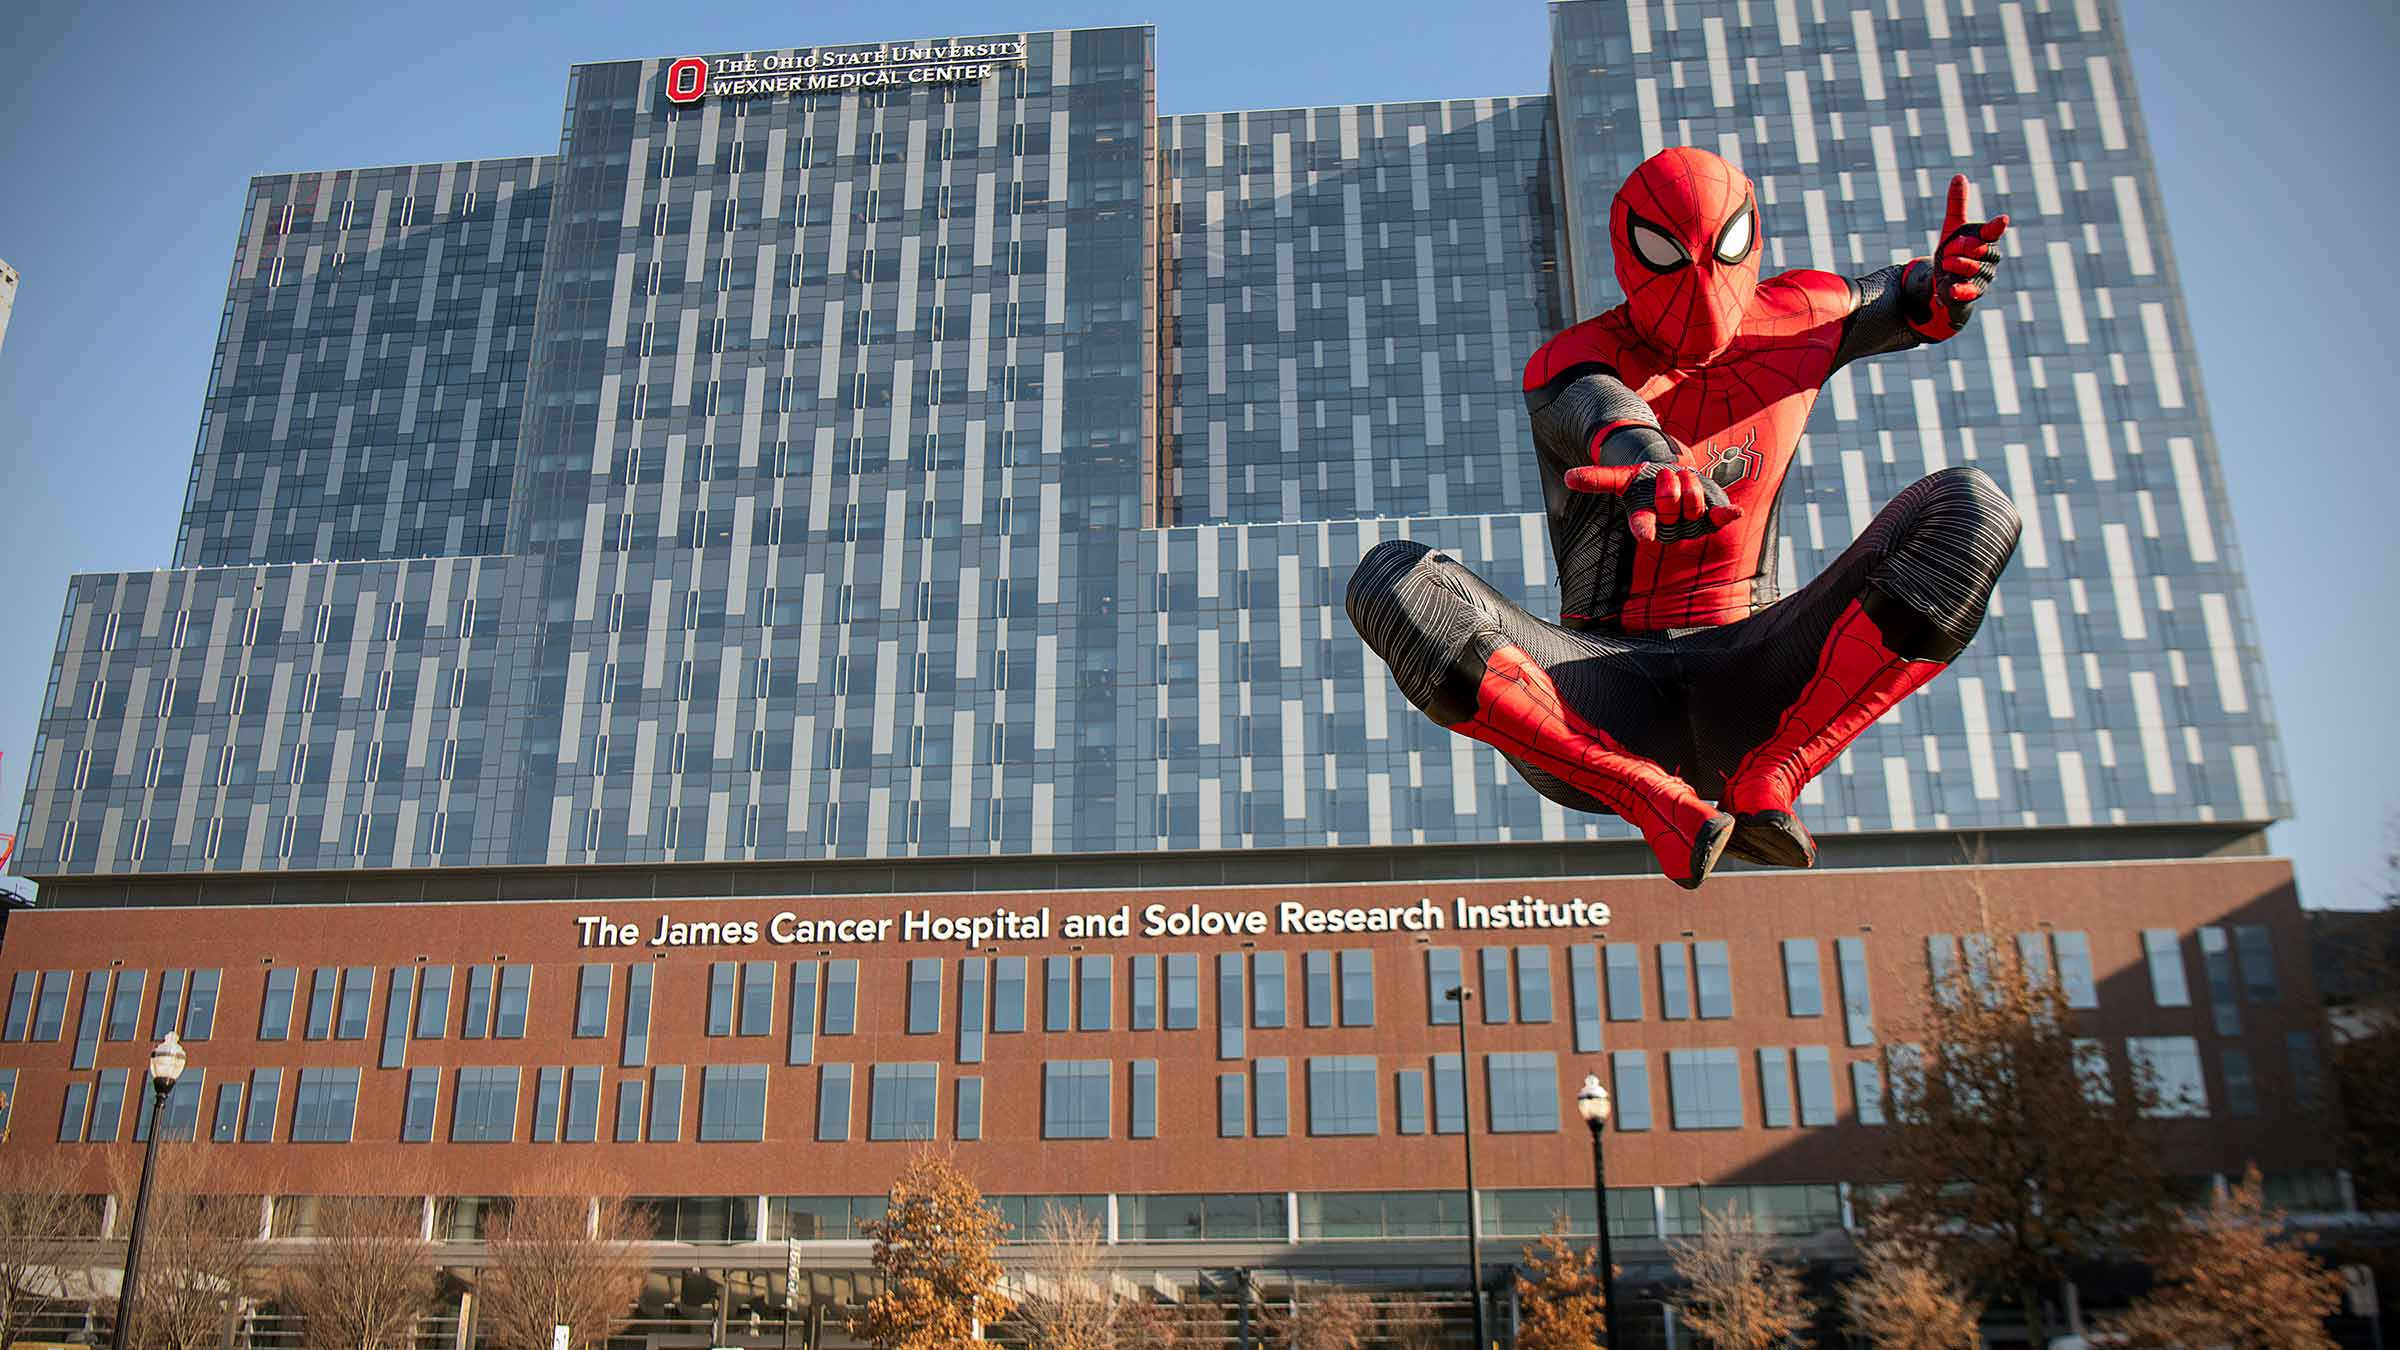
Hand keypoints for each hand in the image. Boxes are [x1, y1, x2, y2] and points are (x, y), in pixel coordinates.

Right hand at [1564, 462, 1743, 541]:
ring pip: (1693, 505)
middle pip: (1671, 505)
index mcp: (1645, 520)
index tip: (1645, 535)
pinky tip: (1733, 512)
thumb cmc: (1646, 483)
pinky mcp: (1711, 519)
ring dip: (1689, 484)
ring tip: (1683, 476)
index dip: (1644, 528)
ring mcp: (1691, 524)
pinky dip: (1726, 515)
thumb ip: (1597, 479)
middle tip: (1668, 473)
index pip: (1643, 526)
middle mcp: (1668, 527)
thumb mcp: (1623, 478)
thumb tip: (1567, 478)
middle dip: (1670, 483)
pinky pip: (1719, 519)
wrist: (1674, 480)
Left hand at [1921, 174, 2008, 333]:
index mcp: (1987, 239)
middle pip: (1975, 247)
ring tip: (1948, 266)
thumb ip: (1958, 204)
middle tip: (1951, 250)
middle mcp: (1990, 258)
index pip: (1993, 231)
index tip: (2001, 220)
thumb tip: (1959, 176)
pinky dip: (1960, 290)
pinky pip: (1968, 291)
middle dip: (1959, 247)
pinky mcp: (1974, 294)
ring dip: (1954, 264)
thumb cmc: (1954, 251)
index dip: (1995, 226)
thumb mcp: (1953, 227)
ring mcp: (1984, 276)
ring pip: (1969, 266)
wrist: (1945, 281)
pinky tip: (1951, 290)